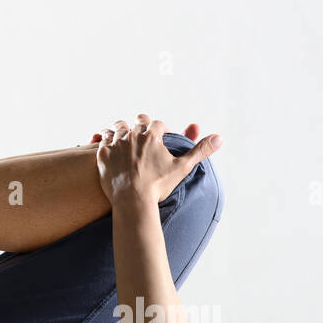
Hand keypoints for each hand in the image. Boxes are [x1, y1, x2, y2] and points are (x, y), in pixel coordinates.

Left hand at [94, 114, 222, 202]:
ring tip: (125, 139)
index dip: (159, 129)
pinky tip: (108, 145)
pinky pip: (101, 138)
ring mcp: (116, 142)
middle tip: (142, 135)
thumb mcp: (182, 167)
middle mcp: (133, 134)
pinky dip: (105, 139)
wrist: (133, 200)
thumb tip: (220, 138)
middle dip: (141, 126)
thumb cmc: (158, 185)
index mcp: (151, 135)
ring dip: (122, 130)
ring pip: (118, 127)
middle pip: (136, 121)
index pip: (156, 123)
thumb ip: (200, 151)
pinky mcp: (102, 153)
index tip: (160, 135)